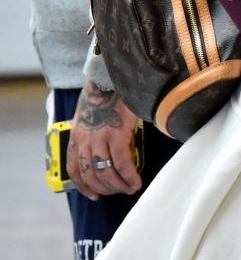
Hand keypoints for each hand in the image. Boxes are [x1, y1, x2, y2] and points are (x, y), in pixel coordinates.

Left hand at [66, 81, 141, 199]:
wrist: (113, 76)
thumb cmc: (105, 92)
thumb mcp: (90, 114)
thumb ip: (92, 132)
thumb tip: (105, 148)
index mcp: (77, 136)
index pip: (75, 169)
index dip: (84, 186)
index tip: (94, 195)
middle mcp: (85, 140)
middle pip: (91, 175)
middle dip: (105, 188)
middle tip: (119, 191)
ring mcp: (100, 139)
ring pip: (106, 173)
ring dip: (118, 185)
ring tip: (130, 188)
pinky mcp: (117, 135)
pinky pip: (122, 163)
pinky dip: (129, 176)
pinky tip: (136, 180)